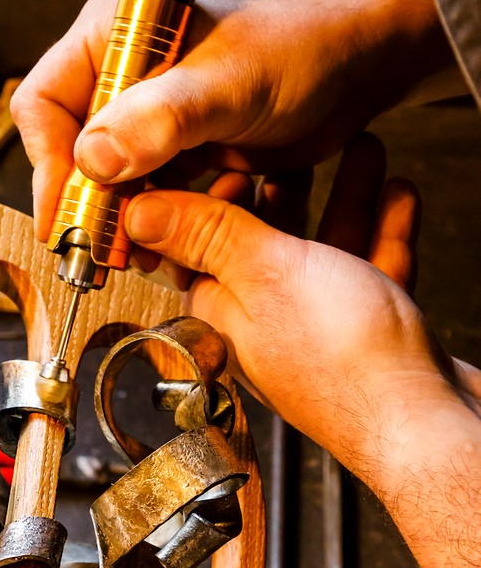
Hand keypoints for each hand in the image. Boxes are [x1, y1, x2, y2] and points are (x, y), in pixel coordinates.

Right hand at [12, 0, 451, 240]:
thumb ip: (161, 119)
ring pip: (108, 176)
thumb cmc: (303, 48)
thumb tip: (91, 159)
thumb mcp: (230, 84)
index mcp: (116, 32)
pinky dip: (154, 217)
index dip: (47, 163)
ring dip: (118, 217)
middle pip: (71, 147)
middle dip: (84, 202)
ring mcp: (152, 109)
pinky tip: (171, 242)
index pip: (46, 102)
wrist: (364, 60)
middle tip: (100, 250)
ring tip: (136, 253)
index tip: (67, 215)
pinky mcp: (181, 142)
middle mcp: (124, 70)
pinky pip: (147, 187)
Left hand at [123, 135, 471, 484]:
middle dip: (285, 185)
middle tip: (300, 142)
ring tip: (360, 150)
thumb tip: (140, 212)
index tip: (234, 149)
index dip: (213, 191)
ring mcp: (316, 332)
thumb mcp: (264, 274)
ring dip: (342, 197)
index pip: (197, 242)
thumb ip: (206, 235)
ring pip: (323, 248)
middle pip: (264, 239)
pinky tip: (396, 197)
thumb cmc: (348, 366)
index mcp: (222, 311)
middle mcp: (262, 325)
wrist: (427, 426)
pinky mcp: (366, 337)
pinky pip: (368, 271)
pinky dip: (381, 230)